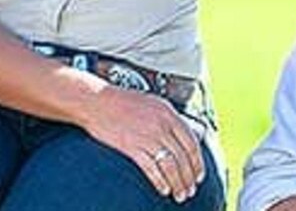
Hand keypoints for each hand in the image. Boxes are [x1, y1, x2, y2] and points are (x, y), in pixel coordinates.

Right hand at [77, 86, 204, 202]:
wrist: (97, 101)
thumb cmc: (123, 102)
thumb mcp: (153, 103)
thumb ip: (169, 119)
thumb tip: (183, 137)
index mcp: (169, 114)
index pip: (191, 142)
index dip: (198, 162)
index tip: (199, 174)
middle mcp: (161, 125)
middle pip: (182, 157)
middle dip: (189, 177)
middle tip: (191, 190)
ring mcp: (147, 136)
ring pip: (170, 165)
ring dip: (177, 183)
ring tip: (180, 194)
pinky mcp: (131, 146)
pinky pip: (151, 168)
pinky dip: (160, 181)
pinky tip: (164, 189)